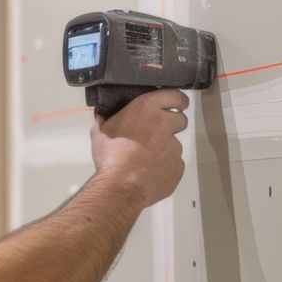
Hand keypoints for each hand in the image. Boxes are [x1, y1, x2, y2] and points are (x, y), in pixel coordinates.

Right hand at [90, 89, 188, 208]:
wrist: (122, 186)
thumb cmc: (110, 154)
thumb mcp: (101, 130)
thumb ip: (107, 119)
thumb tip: (104, 114)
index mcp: (148, 108)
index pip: (175, 96)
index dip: (177, 100)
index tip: (177, 105)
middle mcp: (165, 124)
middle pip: (180, 119)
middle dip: (172, 125)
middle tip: (156, 134)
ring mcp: (175, 146)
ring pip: (174, 144)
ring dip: (164, 149)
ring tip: (147, 161)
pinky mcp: (178, 166)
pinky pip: (174, 164)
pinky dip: (165, 167)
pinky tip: (150, 174)